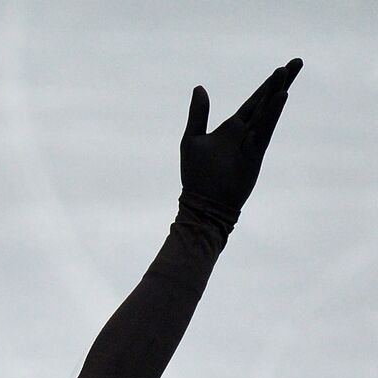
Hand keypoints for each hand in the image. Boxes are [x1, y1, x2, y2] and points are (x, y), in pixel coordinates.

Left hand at [181, 58, 301, 212]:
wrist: (204, 203)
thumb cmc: (196, 175)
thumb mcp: (192, 139)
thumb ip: (198, 114)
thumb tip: (199, 88)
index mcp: (232, 127)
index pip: (255, 101)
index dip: (268, 85)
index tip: (282, 68)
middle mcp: (245, 131)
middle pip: (266, 101)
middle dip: (280, 82)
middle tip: (296, 62)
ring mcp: (251, 142)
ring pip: (267, 111)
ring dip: (276, 92)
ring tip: (286, 71)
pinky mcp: (254, 153)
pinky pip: (265, 130)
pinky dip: (272, 113)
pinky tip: (281, 97)